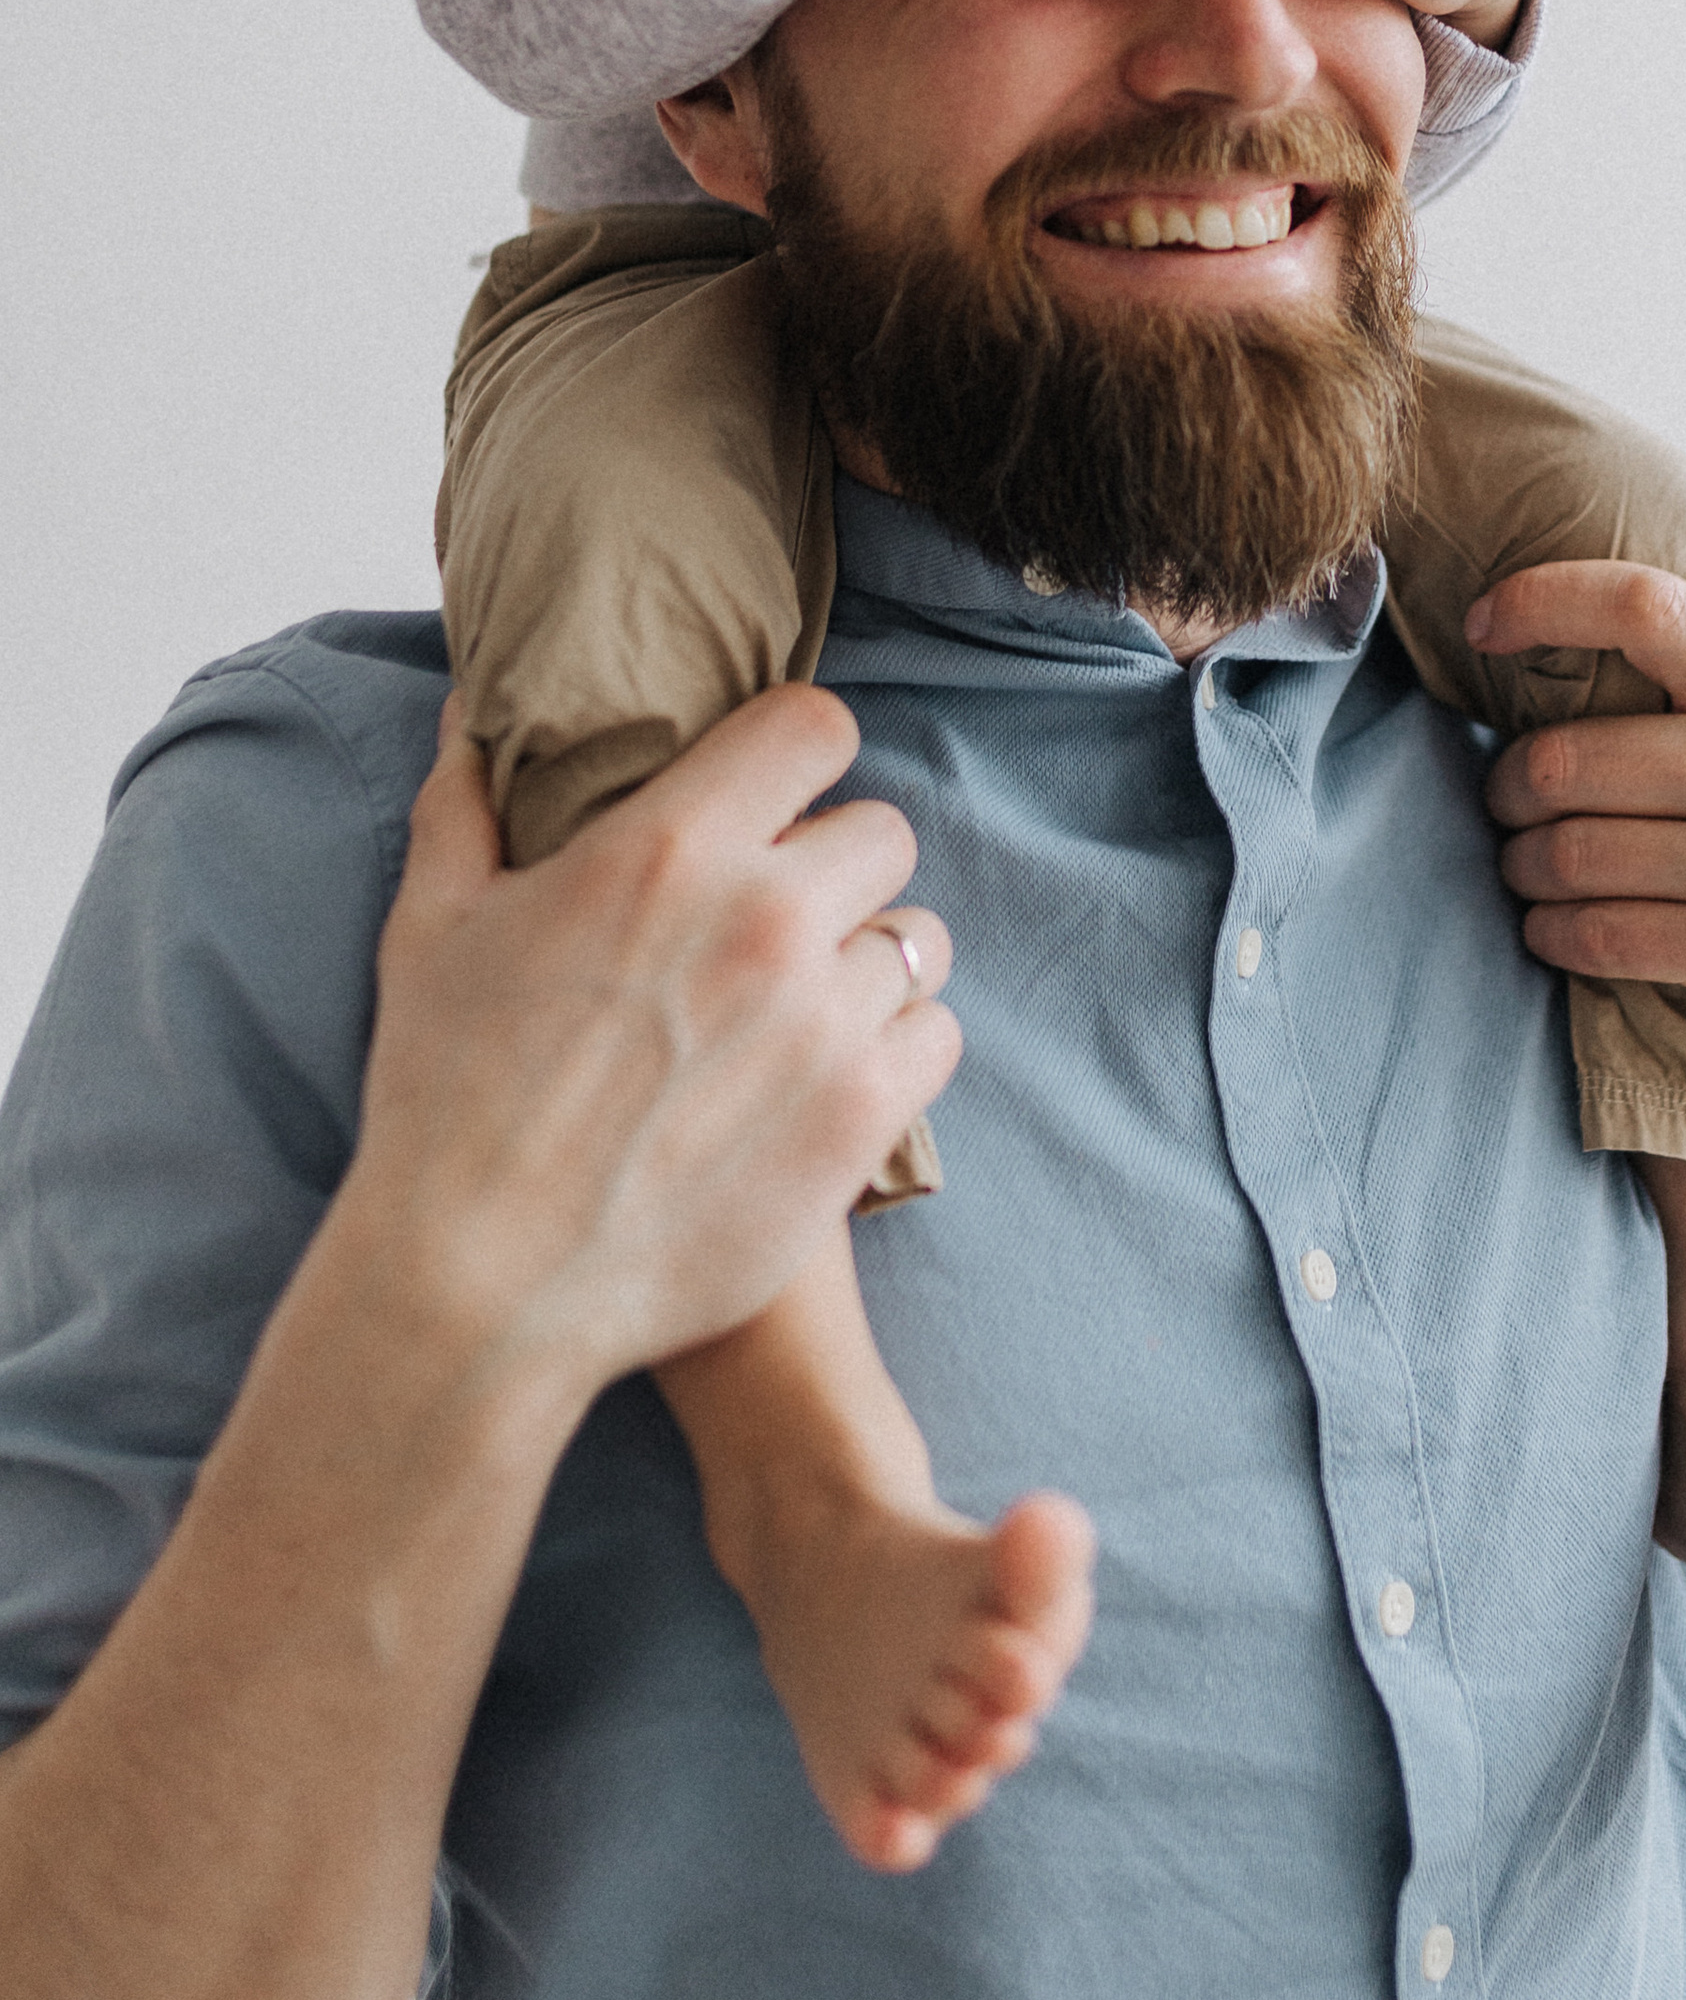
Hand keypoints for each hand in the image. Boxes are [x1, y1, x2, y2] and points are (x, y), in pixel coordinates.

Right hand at [342, 692, 960, 1404]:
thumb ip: (465, 803)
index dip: (800, 752)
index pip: (814, 728)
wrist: (480, 1288)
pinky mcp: (861, 1118)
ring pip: (919, 938)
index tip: (779, 790)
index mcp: (666, 850)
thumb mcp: (432, 929)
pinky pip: (938, 1035)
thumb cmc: (443, 1099)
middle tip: (785, 917)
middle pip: (884, 833)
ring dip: (872, 962)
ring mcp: (824, 1022)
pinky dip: (899, 1049)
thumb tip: (471, 711)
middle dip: (839, 864)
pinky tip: (835, 1072)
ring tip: (810, 1005)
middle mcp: (764, 919)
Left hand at [1476, 564, 1685, 1123]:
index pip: (1643, 605)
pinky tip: (1554, 929)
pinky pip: (1595, 931)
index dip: (1542, 599)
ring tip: (1527, 870)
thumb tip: (1557, 648)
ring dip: (1521, 867)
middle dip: (1509, 786)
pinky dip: (1552, 933)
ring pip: (1567, 850)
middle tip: (1505, 804)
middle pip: (1569, 755)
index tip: (1483, 624)